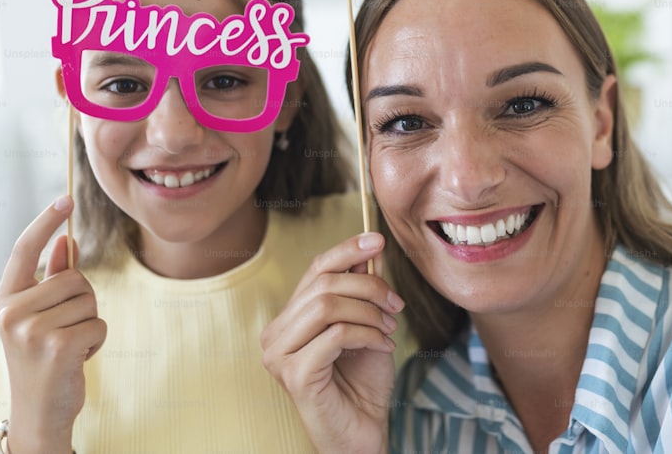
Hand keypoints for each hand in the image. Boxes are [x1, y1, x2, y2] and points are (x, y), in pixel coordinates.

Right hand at [0, 196, 106, 453]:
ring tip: (69, 347)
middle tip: (65, 332)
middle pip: (75, 279)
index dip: (46, 223)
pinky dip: (97, 342)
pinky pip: (99, 325)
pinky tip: (78, 360)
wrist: (40, 412)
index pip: (25, 251)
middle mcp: (12, 312)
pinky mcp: (57, 347)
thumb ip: (53, 280)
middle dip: (83, 302)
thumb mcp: (43, 317)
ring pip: (90, 301)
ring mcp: (32, 330)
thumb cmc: (45, 359)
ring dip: (90, 324)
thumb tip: (68, 242)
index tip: (65, 198)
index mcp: (6, 300)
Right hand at [261, 232, 403, 453]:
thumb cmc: (362, 382)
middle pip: (325, 284)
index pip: (315, 269)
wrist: (363, 432)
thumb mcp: (366, 325)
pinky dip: (367, 335)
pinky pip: (336, 335)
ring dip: (369, 313)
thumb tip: (371, 248)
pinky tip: (382, 347)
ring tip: (388, 330)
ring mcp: (280, 355)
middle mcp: (276, 333)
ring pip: (328, 306)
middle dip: (369, 288)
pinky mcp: (295, 374)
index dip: (347, 249)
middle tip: (396, 307)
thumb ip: (362, 290)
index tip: (378, 240)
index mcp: (289, 318)